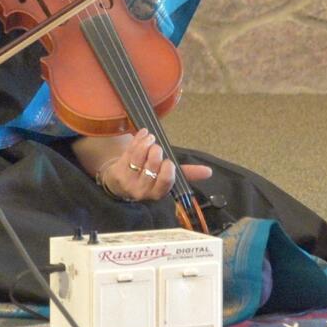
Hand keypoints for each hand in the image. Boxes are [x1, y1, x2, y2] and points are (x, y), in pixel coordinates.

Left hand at [87, 130, 215, 201]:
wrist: (120, 182)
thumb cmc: (149, 177)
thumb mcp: (167, 177)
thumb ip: (187, 174)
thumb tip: (209, 172)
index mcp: (158, 193)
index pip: (165, 182)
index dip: (167, 169)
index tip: (169, 161)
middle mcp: (142, 190)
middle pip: (151, 167)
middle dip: (156, 153)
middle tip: (157, 147)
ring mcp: (128, 181)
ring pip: (138, 158)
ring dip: (146, 143)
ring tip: (150, 137)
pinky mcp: (117, 171)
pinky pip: (128, 152)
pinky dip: (137, 140)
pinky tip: (143, 133)